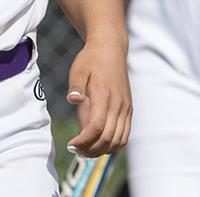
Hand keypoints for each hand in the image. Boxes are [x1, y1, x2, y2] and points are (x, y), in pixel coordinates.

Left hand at [65, 39, 131, 156]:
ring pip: (118, 140)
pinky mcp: (128, 109)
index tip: (71, 144)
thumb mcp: (78, 69)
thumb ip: (76, 86)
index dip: (83, 141)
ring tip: (86, 151)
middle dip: (90, 149)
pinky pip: (125, 135)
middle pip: (107, 138)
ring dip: (102, 150)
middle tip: (75, 150)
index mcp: (104, 94)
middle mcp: (118, 104)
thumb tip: (73, 100)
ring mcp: (125, 107)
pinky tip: (99, 145)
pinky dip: (113, 145)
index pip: (96, 127)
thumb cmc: (91, 59)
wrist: (111, 49)